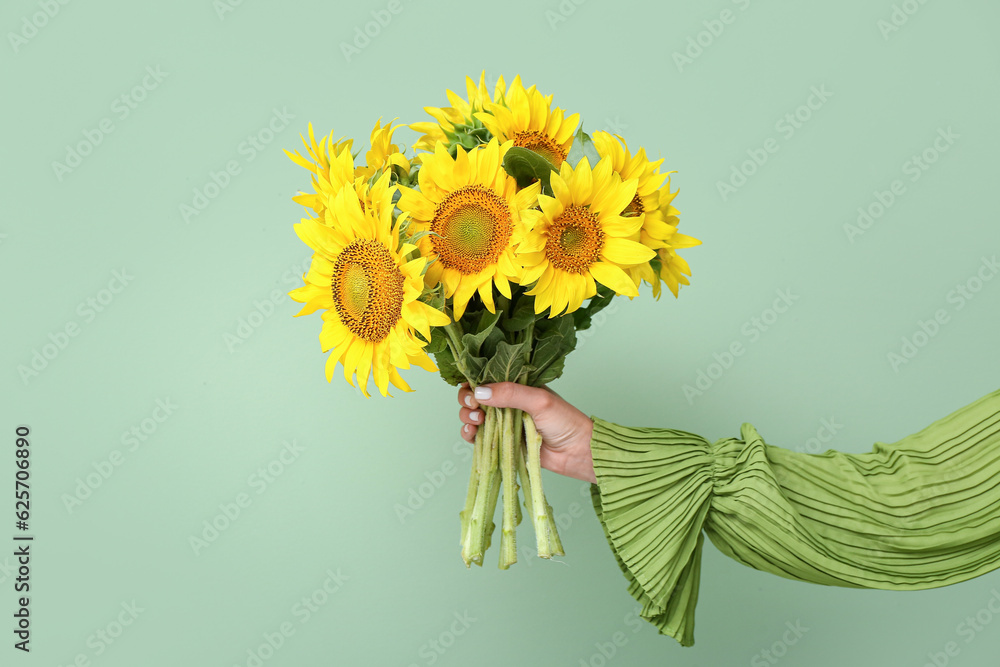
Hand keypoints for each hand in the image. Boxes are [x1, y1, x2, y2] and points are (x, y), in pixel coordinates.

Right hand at [457, 382, 596, 483]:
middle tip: (474, 407)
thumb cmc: (565, 421)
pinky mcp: (502, 442)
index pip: (487, 378)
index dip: (474, 382)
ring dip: (467, 416)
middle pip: (475, 396)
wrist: (577, 452)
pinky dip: (470, 434)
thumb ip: (510, 393)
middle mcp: (507, 402)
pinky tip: (472, 433)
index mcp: (517, 385)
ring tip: (477, 421)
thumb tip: (479, 391)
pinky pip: (478, 437)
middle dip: (467, 400)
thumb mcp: (539, 400)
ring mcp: (503, 422)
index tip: (472, 390)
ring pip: (473, 415)